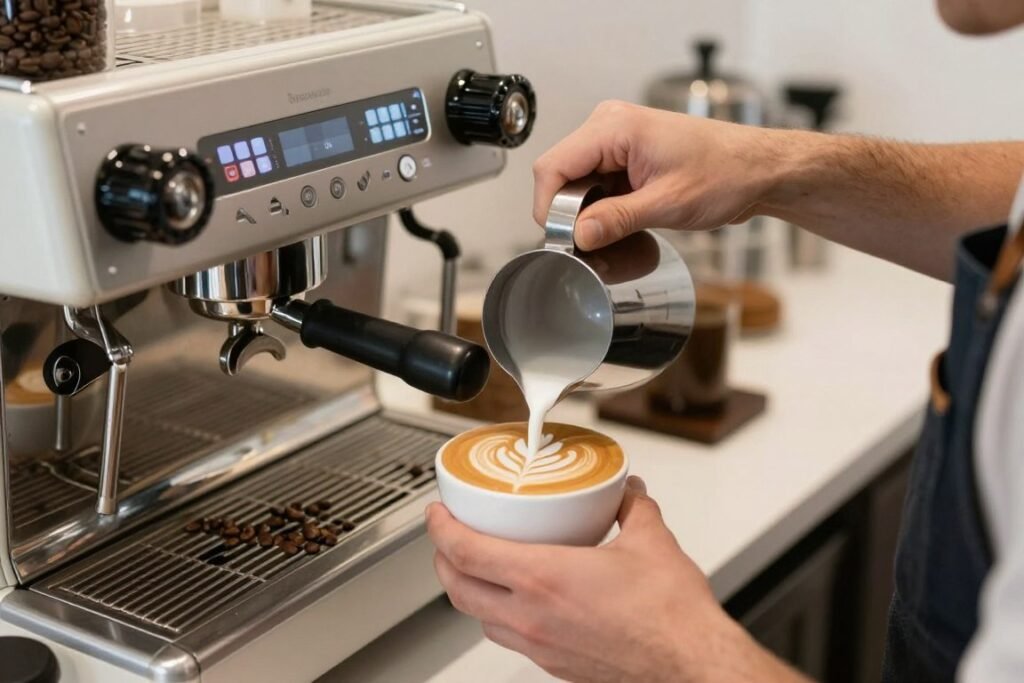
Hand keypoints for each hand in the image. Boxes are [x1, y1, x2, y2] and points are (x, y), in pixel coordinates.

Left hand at [426, 477, 806, 682]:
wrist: (689, 662)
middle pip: (457, 588)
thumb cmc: (669, 615)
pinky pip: (508, 637)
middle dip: (443, 559)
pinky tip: (520, 600)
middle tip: (449, 536)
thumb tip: (627, 492)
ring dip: (467, 590)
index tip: (437, 512)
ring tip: (478, 567)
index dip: (441, 528)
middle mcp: (531, 616)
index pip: (466, 551)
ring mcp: (539, 645)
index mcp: (543, 578)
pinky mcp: (554, 664)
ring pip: (478, 618)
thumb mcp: (650, 539)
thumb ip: (633, 506)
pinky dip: (498, 614)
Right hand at [532, 101, 786, 249]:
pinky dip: (601, 207)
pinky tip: (622, 220)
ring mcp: (616, 140)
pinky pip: (595, 184)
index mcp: (614, 127)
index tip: (564, 239)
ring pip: (576, 182)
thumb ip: (616, 220)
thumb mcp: (668, 204)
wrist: (758, 169)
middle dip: (570, 212)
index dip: (550, 208)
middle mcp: (609, 126)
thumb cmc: (727, 172)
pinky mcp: (624, 155)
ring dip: (588, 211)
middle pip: (560, 175)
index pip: (552, 167)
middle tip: (593, 241)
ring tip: (617, 230)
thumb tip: (579, 235)